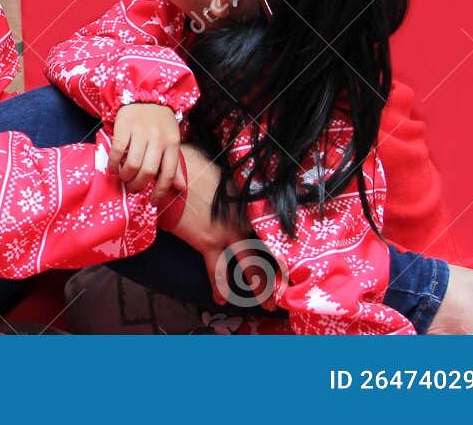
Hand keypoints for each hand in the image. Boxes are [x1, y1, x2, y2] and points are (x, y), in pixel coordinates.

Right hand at [108, 103, 182, 202]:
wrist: (146, 94)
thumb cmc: (160, 123)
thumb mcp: (171, 141)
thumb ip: (174, 165)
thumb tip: (181, 188)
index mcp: (172, 143)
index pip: (168, 173)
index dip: (160, 191)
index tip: (152, 200)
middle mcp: (158, 138)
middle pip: (148, 171)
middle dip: (138, 185)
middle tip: (133, 188)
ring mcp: (141, 132)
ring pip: (132, 164)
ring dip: (125, 176)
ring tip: (123, 178)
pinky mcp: (124, 126)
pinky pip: (117, 151)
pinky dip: (114, 164)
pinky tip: (113, 168)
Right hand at [156, 145, 283, 310]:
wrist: (176, 173)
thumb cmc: (198, 168)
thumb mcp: (226, 175)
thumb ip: (240, 190)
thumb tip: (248, 191)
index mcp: (251, 203)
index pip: (274, 229)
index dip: (286, 246)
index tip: (297, 259)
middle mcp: (245, 221)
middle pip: (269, 252)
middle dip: (279, 273)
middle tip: (286, 291)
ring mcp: (228, 234)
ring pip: (250, 266)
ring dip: (260, 287)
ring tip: (267, 304)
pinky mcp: (208, 243)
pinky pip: (216, 272)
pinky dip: (219, 288)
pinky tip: (221, 300)